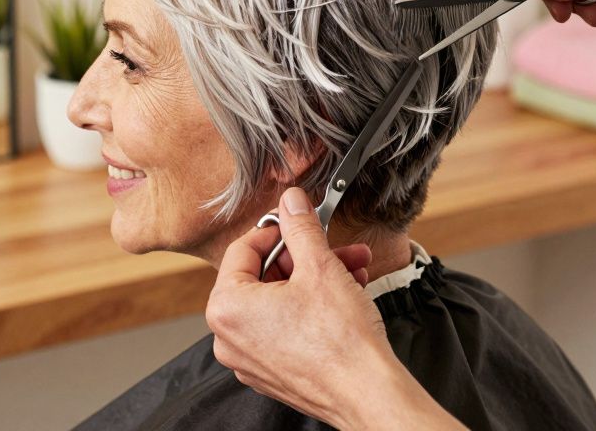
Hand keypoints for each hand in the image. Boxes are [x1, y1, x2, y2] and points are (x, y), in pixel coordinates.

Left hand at [207, 188, 464, 429]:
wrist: (369, 393)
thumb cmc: (341, 342)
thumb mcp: (320, 266)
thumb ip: (300, 227)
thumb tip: (291, 202)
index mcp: (226, 307)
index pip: (243, 249)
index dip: (277, 230)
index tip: (299, 222)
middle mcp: (229, 337)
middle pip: (263, 276)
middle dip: (306, 257)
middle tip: (335, 248)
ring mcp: (250, 358)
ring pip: (279, 301)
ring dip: (317, 279)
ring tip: (353, 270)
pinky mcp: (272, 372)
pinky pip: (285, 327)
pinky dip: (312, 308)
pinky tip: (347, 295)